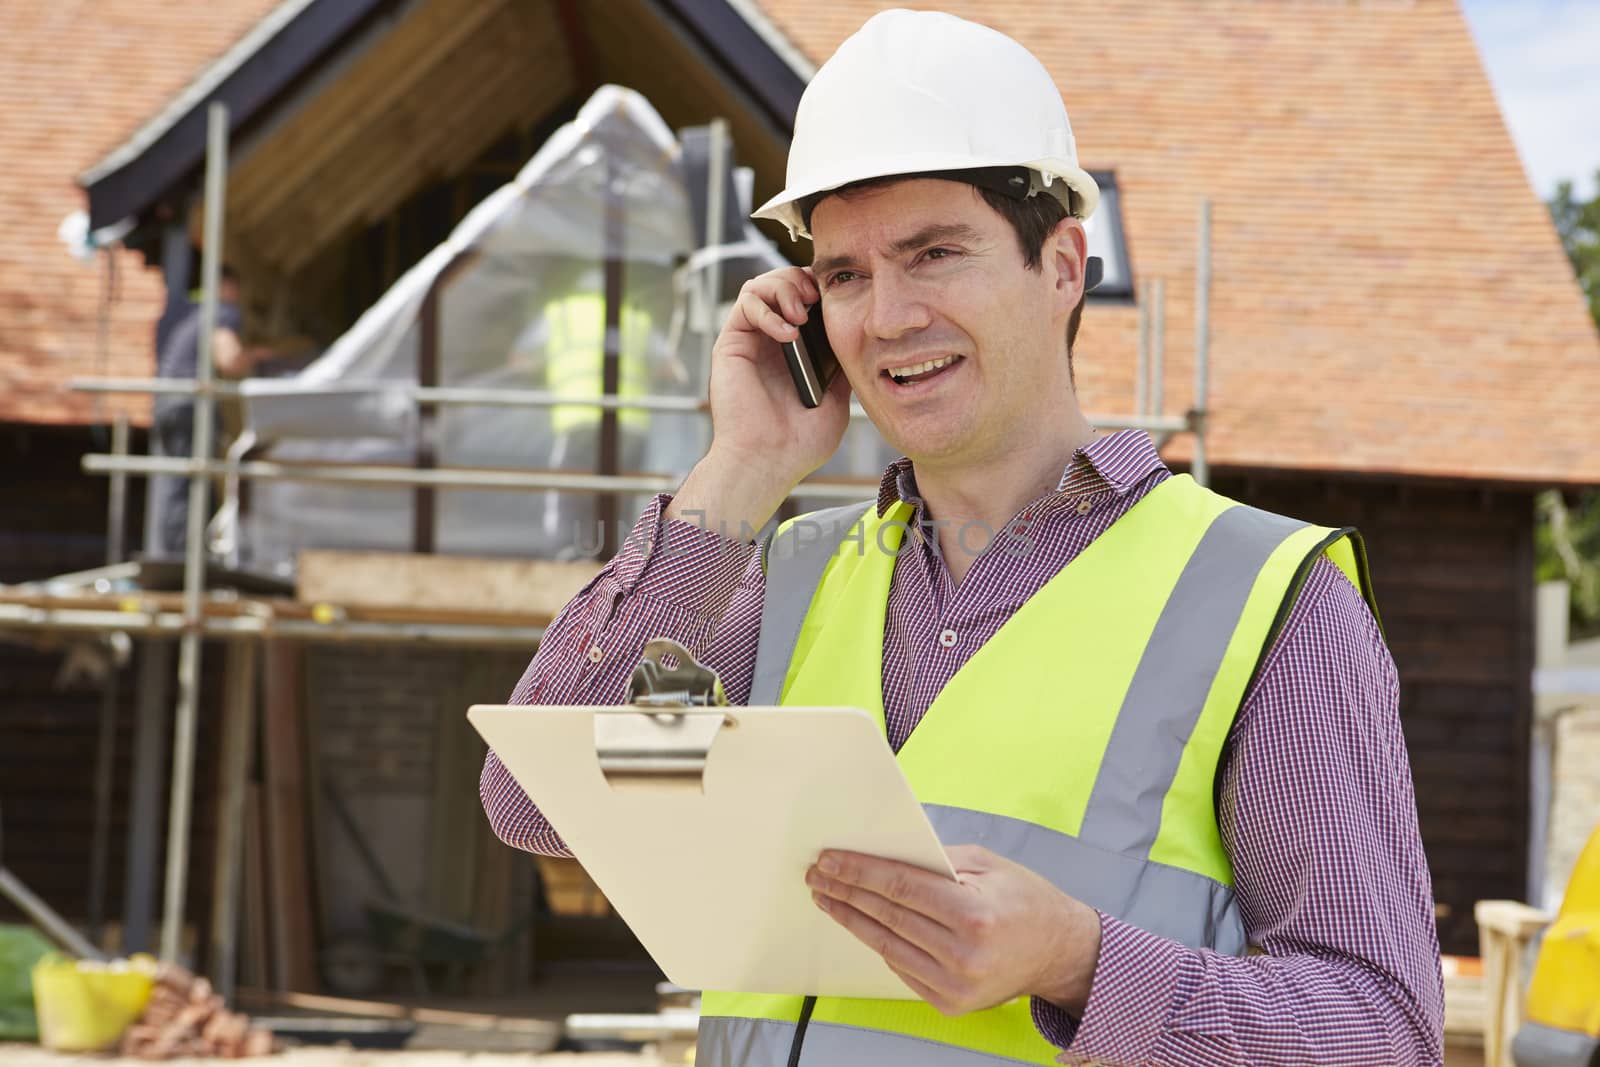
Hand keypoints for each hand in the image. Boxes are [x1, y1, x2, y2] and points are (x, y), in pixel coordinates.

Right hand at [666, 268, 851, 536]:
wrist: (770, 460)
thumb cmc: (801, 440)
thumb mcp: (838, 397)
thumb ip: (843, 364)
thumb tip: (859, 334)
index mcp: (797, 351)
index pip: (807, 298)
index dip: (821, 288)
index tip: (838, 297)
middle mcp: (771, 340)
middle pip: (783, 282)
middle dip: (802, 279)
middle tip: (816, 299)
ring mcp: (751, 340)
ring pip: (761, 284)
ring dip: (784, 288)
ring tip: (801, 313)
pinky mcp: (731, 343)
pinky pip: (746, 303)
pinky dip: (768, 309)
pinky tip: (788, 334)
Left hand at [806, 845, 1101, 1016]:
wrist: (1060, 953)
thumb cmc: (1026, 901)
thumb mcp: (987, 865)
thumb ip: (936, 858)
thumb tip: (886, 850)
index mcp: (974, 914)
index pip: (899, 887)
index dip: (858, 872)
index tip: (830, 860)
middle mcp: (962, 955)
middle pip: (886, 915)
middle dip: (846, 891)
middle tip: (818, 875)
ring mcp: (954, 984)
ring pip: (885, 944)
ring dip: (851, 919)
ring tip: (828, 897)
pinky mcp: (949, 1002)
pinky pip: (900, 967)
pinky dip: (878, 942)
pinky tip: (861, 922)